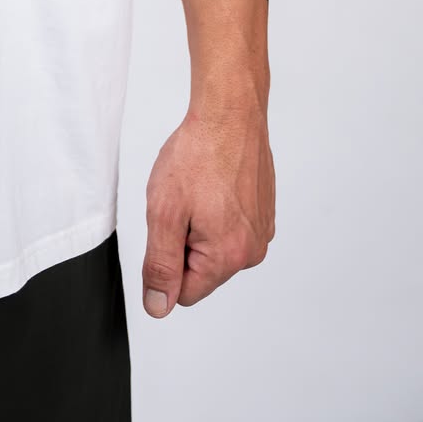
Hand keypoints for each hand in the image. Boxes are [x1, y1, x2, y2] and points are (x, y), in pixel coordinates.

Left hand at [141, 99, 274, 314]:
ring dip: (199, 226)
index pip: (185, 292)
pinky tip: (213, 184)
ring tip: (198, 190)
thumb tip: (158, 307)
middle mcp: (252, 250)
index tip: (168, 225)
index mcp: (228, 257)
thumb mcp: (164, 213)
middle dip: (184, 242)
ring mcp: (262, 231)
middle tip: (182, 203)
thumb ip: (160, 266)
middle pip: (202, 270)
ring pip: (215, 248)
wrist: (229, 114)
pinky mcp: (264, 213)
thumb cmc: (198, 155)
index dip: (166, 261)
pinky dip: (217, 211)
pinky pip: (231, 227)